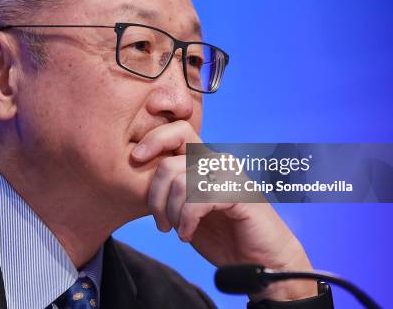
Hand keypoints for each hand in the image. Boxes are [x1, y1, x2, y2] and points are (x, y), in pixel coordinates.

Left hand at [131, 120, 316, 301]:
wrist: (257, 261)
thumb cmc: (222, 235)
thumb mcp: (185, 209)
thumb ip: (169, 189)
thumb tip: (137, 171)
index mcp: (204, 160)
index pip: (176, 130)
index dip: (153, 139)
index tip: (135, 159)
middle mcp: (217, 161)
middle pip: (169, 161)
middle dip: (155, 195)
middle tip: (160, 221)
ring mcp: (230, 175)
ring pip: (181, 181)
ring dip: (171, 213)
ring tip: (176, 230)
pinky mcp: (239, 193)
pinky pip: (198, 200)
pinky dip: (186, 221)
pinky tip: (188, 234)